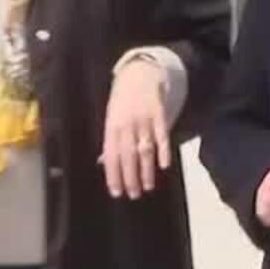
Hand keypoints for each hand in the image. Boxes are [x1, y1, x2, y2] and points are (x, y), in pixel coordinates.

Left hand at [101, 59, 170, 199]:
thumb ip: (111, 141)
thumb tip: (105, 163)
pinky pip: (161, 135)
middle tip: (134, 194)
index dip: (113, 175)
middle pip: (128, 155)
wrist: (138, 74)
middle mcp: (127, 124)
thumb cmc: (123, 100)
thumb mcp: (111, 118)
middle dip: (130, 177)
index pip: (111, 155)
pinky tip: (164, 165)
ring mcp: (143, 119)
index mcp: (112, 127)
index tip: (117, 192)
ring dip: (146, 170)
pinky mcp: (159, 114)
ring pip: (144, 149)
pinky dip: (163, 150)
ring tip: (147, 186)